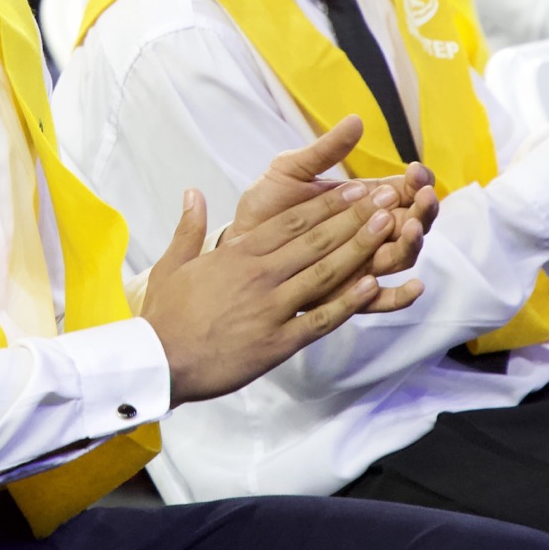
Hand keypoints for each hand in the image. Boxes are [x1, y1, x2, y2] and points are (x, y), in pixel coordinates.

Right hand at [140, 119, 421, 404]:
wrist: (159, 361)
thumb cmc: (167, 315)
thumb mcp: (173, 265)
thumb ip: (189, 227)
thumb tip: (193, 192)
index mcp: (239, 254)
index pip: (292, 221)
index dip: (327, 203)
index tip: (355, 188)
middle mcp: (261, 275)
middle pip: (317, 239)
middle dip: (355, 216)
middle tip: (387, 197)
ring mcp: (272, 308)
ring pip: (325, 272)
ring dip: (360, 248)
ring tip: (389, 227)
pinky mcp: (278, 342)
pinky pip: (321, 318)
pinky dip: (348, 301)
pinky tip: (374, 286)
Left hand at [224, 133, 433, 297]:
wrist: (237, 244)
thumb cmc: (267, 205)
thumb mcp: (292, 170)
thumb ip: (325, 150)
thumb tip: (356, 119)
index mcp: (362, 202)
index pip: (403, 191)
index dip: (416, 181)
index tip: (415, 170)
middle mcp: (369, 234)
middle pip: (411, 224)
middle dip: (422, 210)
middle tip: (421, 198)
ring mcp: (361, 264)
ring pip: (400, 258)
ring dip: (412, 244)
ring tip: (409, 227)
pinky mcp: (347, 296)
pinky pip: (383, 302)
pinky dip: (401, 297)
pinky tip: (414, 288)